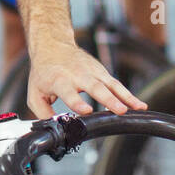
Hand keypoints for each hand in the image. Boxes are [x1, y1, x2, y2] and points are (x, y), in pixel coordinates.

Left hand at [25, 37, 146, 118]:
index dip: (77, 101)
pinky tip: (139, 105)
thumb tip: (55, 128)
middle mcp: (77, 74)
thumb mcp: (35, 93)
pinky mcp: (101, 71)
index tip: (86, 111)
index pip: (69, 92)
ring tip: (138, 108)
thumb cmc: (44, 72)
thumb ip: (43, 114)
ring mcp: (91, 71)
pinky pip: (116, 84)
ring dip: (125, 97)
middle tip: (120, 111)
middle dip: (109, 99)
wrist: (52, 45)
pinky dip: (128, 94)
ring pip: (111, 84)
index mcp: (59, 80)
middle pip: (95, 87)